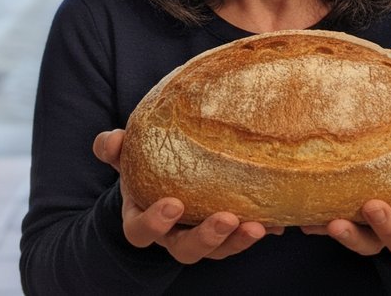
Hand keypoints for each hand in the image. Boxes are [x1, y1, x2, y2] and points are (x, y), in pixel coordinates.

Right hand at [92, 129, 284, 263]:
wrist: (163, 183)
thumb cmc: (143, 169)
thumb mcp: (126, 157)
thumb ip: (114, 149)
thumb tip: (112, 140)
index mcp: (143, 219)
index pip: (141, 231)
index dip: (155, 223)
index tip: (173, 204)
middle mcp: (172, 236)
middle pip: (186, 250)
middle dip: (206, 238)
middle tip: (226, 219)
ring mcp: (201, 239)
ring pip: (218, 250)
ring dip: (238, 241)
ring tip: (258, 226)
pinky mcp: (227, 235)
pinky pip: (242, 239)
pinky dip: (261, 231)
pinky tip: (279, 223)